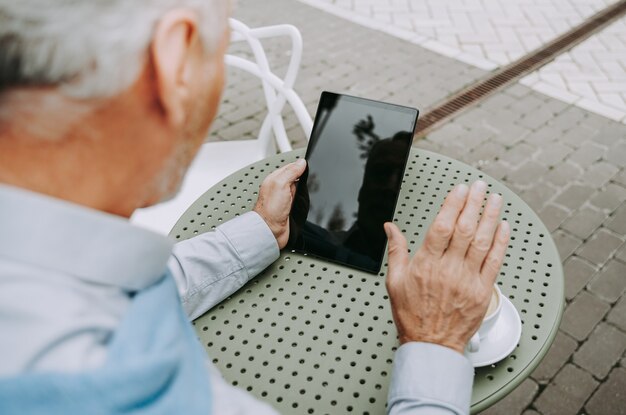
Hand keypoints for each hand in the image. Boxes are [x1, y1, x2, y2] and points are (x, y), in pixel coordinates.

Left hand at [254, 159, 306, 248]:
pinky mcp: (292, 207)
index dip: (300, 165)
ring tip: (307, 192)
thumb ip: (291, 172)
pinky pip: (302, 199)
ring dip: (305, 190)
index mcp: (275, 178)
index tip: (309, 165)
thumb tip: (302, 162)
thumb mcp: (280, 184)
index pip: (291, 166)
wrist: (271, 231)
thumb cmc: (270, 210)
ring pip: (301, 188)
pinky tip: (306, 201)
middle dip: (305, 178)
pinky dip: (305, 199)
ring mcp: (287, 198)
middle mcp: (281, 187)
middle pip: (297, 177)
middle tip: (310, 178)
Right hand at [384, 181, 509, 353]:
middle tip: (480, 187)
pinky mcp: (483, 292)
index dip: (453, 204)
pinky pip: (495, 262)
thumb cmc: (412, 315)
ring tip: (495, 200)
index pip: (442, 226)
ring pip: (483, 242)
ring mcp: (468, 280)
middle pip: (465, 229)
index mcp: (426, 264)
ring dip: (491, 217)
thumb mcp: (394, 281)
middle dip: (474, 204)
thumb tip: (390, 228)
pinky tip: (504, 228)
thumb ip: (395, 250)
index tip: (460, 190)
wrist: (431, 345)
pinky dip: (501, 243)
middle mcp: (449, 270)